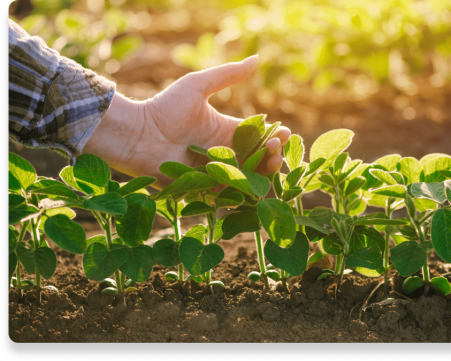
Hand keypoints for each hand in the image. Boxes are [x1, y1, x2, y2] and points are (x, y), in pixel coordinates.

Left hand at [84, 55, 290, 189]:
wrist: (138, 135)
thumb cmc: (164, 108)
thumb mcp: (197, 86)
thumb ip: (227, 75)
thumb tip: (257, 58)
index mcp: (226, 130)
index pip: (257, 136)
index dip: (274, 136)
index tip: (284, 133)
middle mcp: (224, 152)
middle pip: (257, 159)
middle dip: (272, 155)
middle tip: (276, 149)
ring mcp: (215, 171)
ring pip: (248, 177)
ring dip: (263, 173)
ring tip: (271, 163)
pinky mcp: (205, 188)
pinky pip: (228, 192)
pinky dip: (244, 190)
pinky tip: (255, 184)